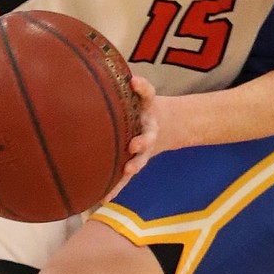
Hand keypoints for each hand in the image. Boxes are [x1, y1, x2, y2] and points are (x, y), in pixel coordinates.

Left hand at [108, 76, 163, 194]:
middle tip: (133, 144)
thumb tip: (123, 75)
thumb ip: (138, 87)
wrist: (169, 126)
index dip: (143, 88)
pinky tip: (104, 198)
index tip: (135, 82)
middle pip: (147, 137)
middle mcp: (149, 131)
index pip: (148, 95)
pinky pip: (126, 177)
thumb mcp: (145, 95)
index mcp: (149, 111)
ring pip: (139, 160)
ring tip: (125, 172)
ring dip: (132, 166)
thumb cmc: (145, 108)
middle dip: (141, 142)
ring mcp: (144, 149)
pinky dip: (116, 188)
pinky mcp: (136, 162)